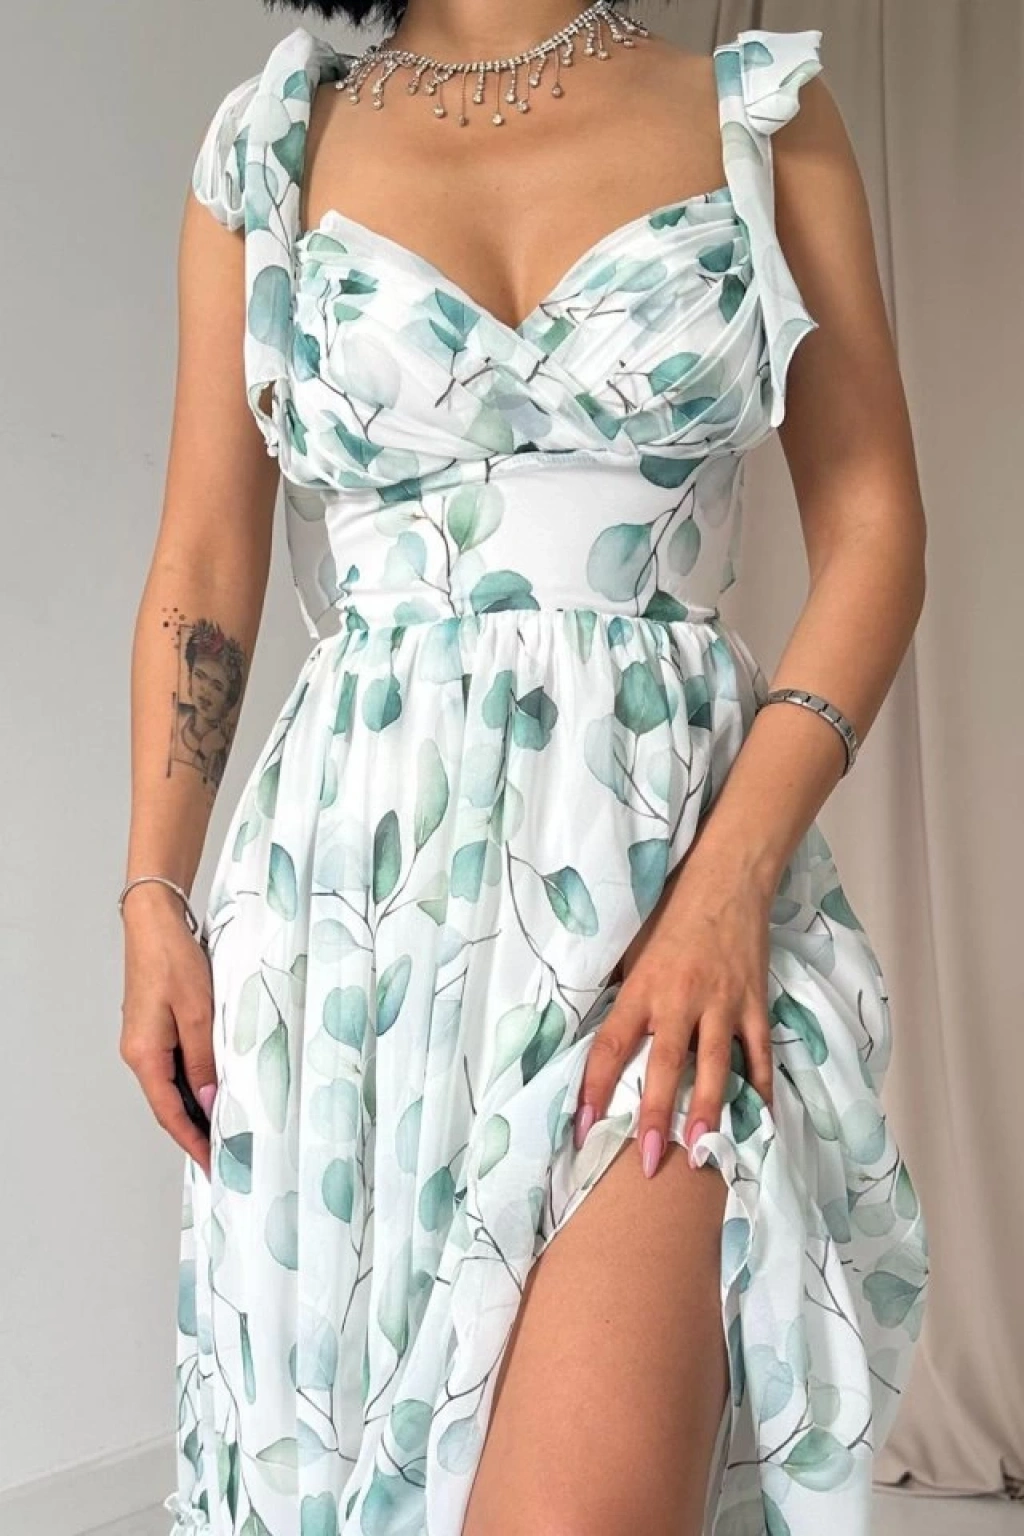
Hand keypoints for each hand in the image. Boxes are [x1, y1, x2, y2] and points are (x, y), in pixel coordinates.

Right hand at [119, 885, 216, 1177]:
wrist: (154, 922)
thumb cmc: (173, 960)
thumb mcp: (198, 1013)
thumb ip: (204, 1061)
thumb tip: (209, 1103)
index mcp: (144, 1055)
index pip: (170, 1114)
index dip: (193, 1143)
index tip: (215, 1165)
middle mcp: (139, 1053)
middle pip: (169, 1105)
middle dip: (196, 1132)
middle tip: (228, 1154)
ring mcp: (146, 1040)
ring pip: (173, 1086)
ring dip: (197, 1108)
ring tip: (228, 1128)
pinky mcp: (155, 1027)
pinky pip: (175, 1066)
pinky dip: (195, 1083)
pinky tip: (216, 1086)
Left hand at [574, 845, 774, 1177]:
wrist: (727, 879)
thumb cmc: (672, 914)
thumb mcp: (631, 950)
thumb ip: (621, 995)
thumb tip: (596, 1037)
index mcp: (642, 988)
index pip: (610, 1047)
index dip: (595, 1090)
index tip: (585, 1128)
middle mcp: (679, 1000)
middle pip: (664, 1066)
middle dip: (656, 1116)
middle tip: (649, 1161)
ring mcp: (721, 1003)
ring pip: (715, 1066)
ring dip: (709, 1112)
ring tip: (703, 1153)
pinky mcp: (754, 1002)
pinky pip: (759, 1052)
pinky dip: (761, 1086)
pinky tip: (761, 1119)